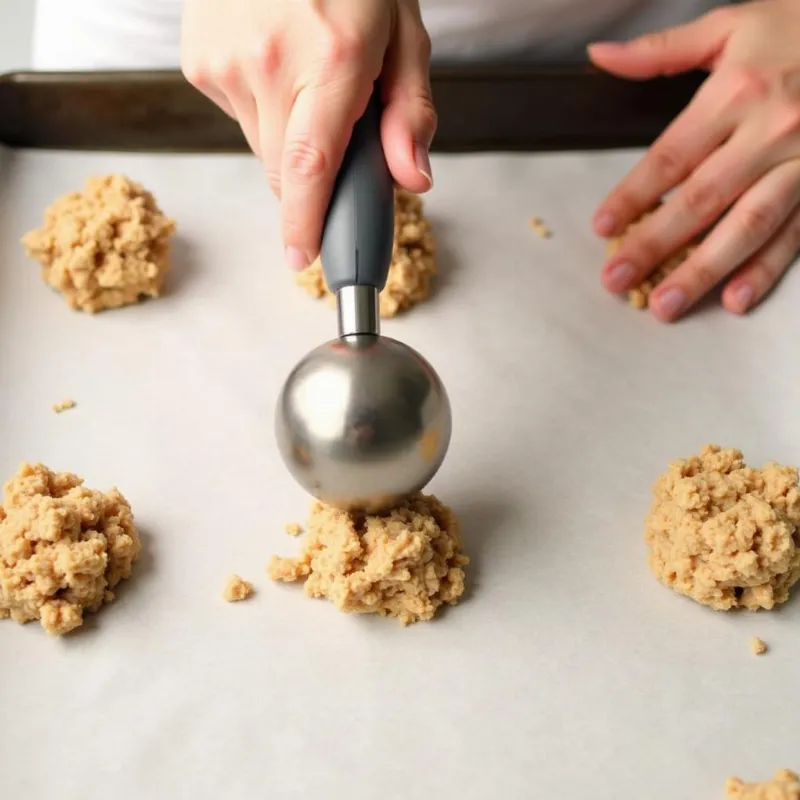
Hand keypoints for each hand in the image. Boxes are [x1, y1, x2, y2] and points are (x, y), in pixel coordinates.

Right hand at [181, 0, 434, 270]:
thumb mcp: (403, 33)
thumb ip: (410, 113)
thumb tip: (413, 180)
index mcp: (330, 59)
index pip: (310, 167)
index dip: (305, 224)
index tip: (304, 261)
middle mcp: (268, 62)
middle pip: (285, 172)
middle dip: (313, 181)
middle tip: (336, 138)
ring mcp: (224, 61)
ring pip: (261, 148)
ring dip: (289, 140)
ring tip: (307, 83)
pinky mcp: (197, 60)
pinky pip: (238, 118)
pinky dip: (263, 111)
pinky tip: (276, 66)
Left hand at [589, 0, 799, 321]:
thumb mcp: (731, 25)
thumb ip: (661, 50)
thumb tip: (598, 57)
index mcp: (737, 93)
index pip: (671, 156)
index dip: (633, 194)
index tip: (602, 226)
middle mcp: (771, 132)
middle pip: (701, 200)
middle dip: (654, 244)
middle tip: (615, 280)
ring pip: (746, 225)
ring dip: (704, 270)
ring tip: (666, 305)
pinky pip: (795, 234)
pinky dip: (766, 269)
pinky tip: (735, 300)